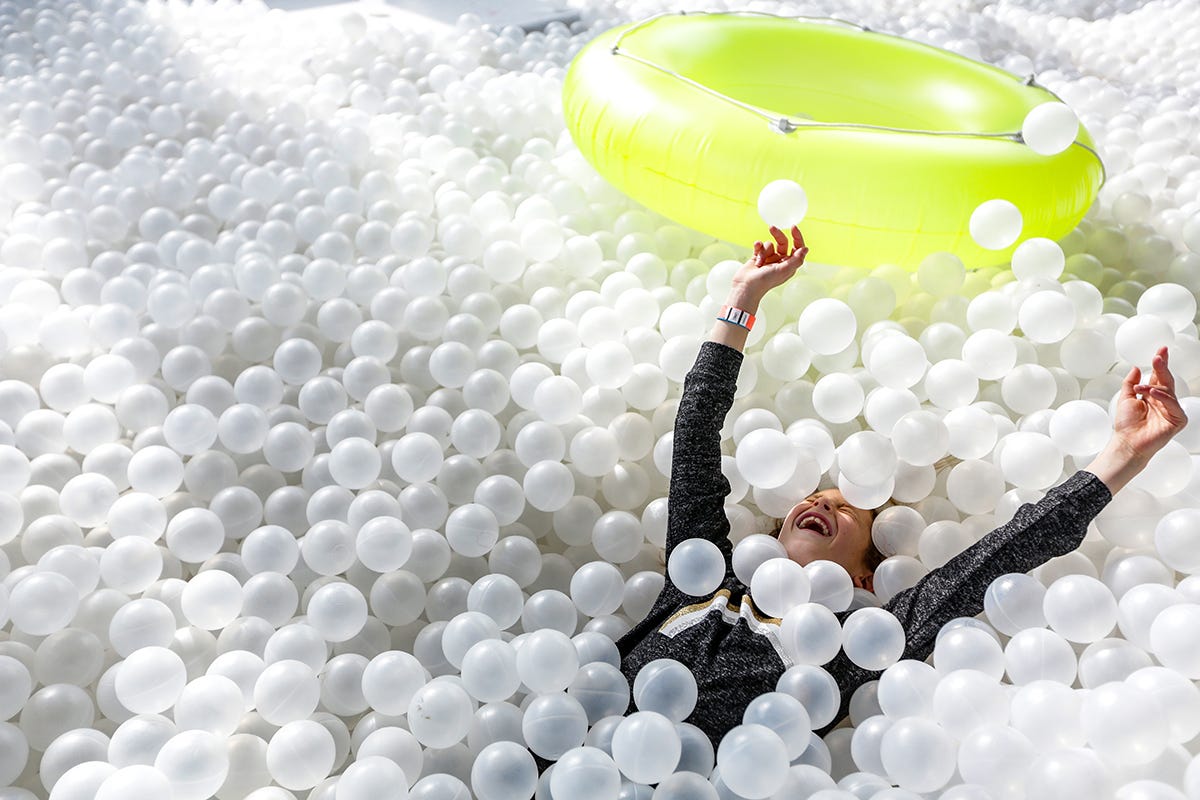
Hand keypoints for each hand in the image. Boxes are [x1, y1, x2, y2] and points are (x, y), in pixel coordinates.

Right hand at [730, 225, 808, 302]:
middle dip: (778, 235)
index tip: (793, 227)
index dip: (797, 237)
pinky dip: (757, 246)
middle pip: (783, 242)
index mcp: (789, 265)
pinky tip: (755, 251)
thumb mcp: (783, 270)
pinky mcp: (758, 257)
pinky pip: (760, 245)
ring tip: (760, 262)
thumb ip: (796, 260)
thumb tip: (806, 249)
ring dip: (764, 250)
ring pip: (770, 244)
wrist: (745, 286)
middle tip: (771, 227)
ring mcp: (769, 259)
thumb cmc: (765, 281)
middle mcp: (780, 261)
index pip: (797, 248)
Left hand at [1112, 346, 1188, 460]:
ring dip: (1154, 386)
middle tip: (1159, 355)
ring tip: (1140, 388)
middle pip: (1166, 380)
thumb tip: (1136, 367)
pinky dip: (1163, 398)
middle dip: (1163, 367)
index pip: (1159, 376)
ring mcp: (1172, 410)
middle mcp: (1164, 401)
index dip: (1161, 363)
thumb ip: (1130, 383)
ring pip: (1168, 391)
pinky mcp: (1177, 420)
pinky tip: (1152, 393)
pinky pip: (1173, 405)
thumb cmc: (1126, 424)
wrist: (1127, 442)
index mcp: (1153, 396)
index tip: (1161, 350)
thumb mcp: (1125, 398)